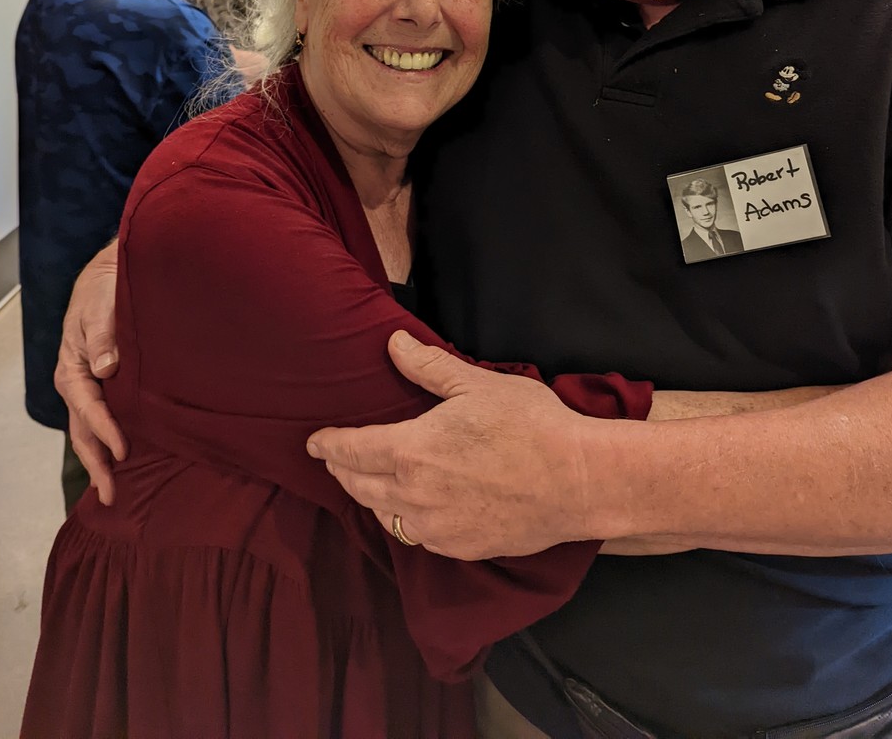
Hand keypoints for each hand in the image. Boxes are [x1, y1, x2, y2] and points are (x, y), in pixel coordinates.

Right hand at [54, 240, 127, 504]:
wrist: (106, 277)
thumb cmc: (103, 292)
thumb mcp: (101, 308)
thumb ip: (104, 337)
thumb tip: (107, 368)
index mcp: (73, 370)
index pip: (89, 409)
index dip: (106, 432)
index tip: (124, 452)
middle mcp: (77, 384)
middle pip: (84, 431)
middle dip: (96, 464)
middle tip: (110, 495)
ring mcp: (89, 387)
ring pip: (90, 430)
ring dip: (101, 459)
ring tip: (113, 490)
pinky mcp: (103, 385)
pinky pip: (103, 418)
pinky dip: (109, 440)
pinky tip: (123, 458)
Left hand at [308, 330, 599, 559]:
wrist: (577, 481)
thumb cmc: (530, 425)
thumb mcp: (476, 384)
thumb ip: (428, 367)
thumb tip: (393, 344)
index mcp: (412, 451)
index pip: (351, 451)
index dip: (328, 446)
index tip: (314, 442)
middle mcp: (414, 496)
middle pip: (360, 487)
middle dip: (342, 472)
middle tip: (334, 461)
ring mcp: (437, 528)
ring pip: (385, 515)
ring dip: (370, 497)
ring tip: (368, 483)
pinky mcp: (461, 548)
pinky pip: (417, 536)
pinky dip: (403, 520)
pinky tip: (410, 510)